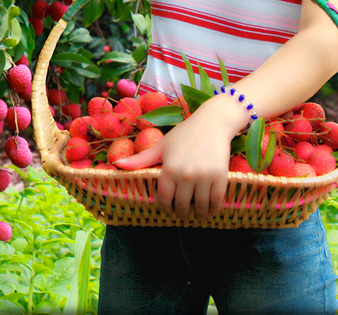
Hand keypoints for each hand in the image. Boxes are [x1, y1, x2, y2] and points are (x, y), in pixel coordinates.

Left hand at [115, 98, 244, 220]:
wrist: (212, 123)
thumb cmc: (184, 134)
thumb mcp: (161, 145)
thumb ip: (141, 159)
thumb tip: (117, 164)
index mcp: (169, 168)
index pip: (164, 199)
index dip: (165, 208)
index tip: (168, 209)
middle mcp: (185, 175)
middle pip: (182, 206)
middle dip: (181, 213)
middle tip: (182, 212)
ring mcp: (204, 177)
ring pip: (201, 207)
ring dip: (198, 214)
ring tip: (196, 213)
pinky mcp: (221, 177)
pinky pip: (217, 201)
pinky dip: (213, 210)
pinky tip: (209, 210)